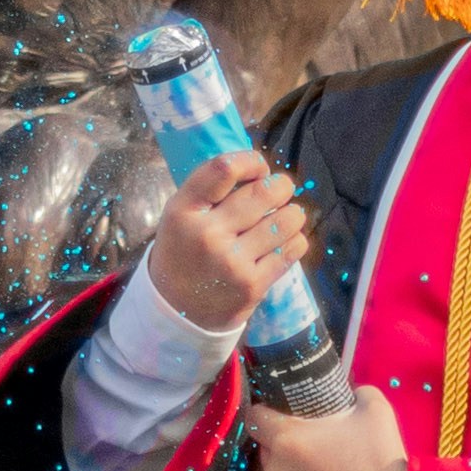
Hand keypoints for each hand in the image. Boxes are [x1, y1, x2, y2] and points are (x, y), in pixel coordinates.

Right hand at [146, 144, 310, 329]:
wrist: (176, 310)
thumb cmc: (184, 251)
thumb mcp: (181, 214)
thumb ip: (213, 190)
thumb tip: (262, 169)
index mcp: (184, 210)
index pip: (225, 168)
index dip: (252, 161)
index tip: (259, 169)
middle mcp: (207, 234)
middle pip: (264, 192)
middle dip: (281, 186)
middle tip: (280, 190)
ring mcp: (232, 261)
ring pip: (286, 220)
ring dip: (292, 214)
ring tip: (284, 217)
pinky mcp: (253, 285)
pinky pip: (293, 249)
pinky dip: (294, 239)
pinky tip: (283, 241)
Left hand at [255, 386, 412, 470]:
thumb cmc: (380, 460)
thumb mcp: (374, 410)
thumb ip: (355, 393)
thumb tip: (350, 393)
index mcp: (287, 440)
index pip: (255, 417)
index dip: (267, 412)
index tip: (281, 414)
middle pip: (268, 452)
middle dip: (285, 447)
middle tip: (316, 447)